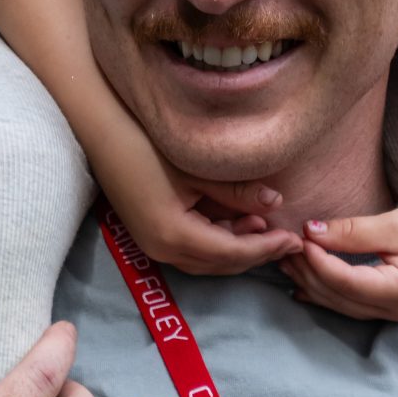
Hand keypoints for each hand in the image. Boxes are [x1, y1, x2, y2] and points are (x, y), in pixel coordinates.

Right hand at [95, 142, 303, 275]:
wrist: (103, 132)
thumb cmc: (148, 146)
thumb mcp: (198, 170)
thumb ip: (237, 192)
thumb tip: (276, 203)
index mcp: (174, 236)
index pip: (232, 252)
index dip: (265, 247)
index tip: (294, 238)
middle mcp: (163, 250)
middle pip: (220, 264)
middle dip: (256, 253)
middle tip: (287, 239)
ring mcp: (153, 245)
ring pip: (207, 260)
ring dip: (237, 248)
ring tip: (264, 226)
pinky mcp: (150, 234)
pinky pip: (193, 249)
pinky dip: (218, 241)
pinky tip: (236, 222)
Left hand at [277, 186, 397, 320]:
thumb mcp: (394, 224)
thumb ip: (351, 232)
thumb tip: (310, 231)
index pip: (345, 282)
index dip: (317, 260)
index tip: (299, 237)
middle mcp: (397, 310)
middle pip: (340, 298)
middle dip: (309, 274)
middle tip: (283, 249)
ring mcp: (396, 311)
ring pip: (343, 305)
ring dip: (314, 284)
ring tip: (288, 262)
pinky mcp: (394, 303)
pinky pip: (352, 304)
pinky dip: (328, 292)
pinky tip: (305, 285)